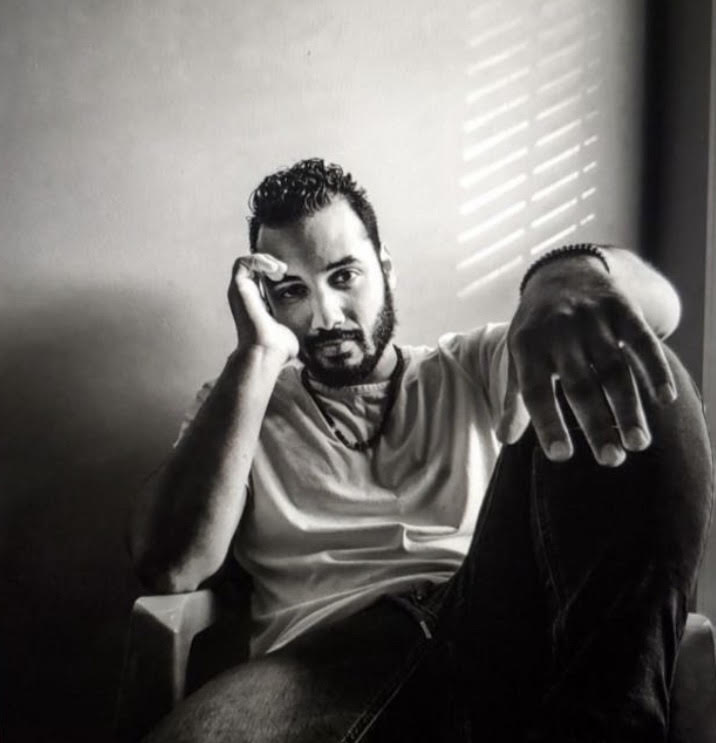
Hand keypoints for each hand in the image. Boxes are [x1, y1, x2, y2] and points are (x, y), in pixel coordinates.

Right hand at [228, 254, 298, 361]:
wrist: (268, 352)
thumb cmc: (282, 345)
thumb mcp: (297, 325)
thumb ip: (303, 317)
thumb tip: (328, 319)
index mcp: (258, 303)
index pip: (262, 276)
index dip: (275, 270)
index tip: (288, 276)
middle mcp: (247, 296)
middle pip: (255, 266)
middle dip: (271, 263)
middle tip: (285, 271)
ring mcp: (241, 292)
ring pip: (247, 262)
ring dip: (266, 260)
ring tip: (281, 270)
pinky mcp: (238, 288)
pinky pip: (242, 263)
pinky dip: (258, 260)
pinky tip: (275, 270)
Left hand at [498, 256, 676, 465]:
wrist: (564, 273)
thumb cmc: (537, 329)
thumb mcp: (519, 355)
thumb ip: (515, 397)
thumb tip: (503, 439)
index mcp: (527, 347)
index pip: (535, 392)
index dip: (547, 423)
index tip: (560, 456)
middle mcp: (559, 333)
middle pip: (580, 386)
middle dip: (596, 424)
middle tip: (611, 461)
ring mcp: (592, 320)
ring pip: (613, 369)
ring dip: (627, 407)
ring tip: (638, 443)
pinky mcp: (622, 310)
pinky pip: (641, 341)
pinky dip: (655, 369)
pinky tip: (665, 399)